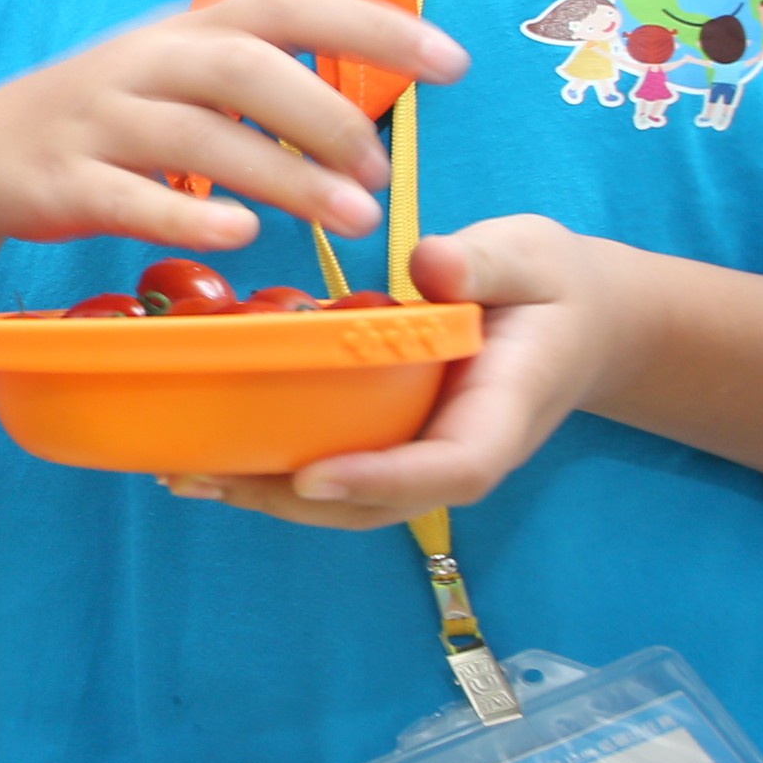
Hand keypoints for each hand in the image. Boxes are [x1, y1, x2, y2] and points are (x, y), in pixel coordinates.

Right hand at [0, 0, 466, 265]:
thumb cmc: (93, 111)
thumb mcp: (170, 51)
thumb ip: (252, 13)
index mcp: (179, 32)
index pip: (282, 6)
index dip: (369, 26)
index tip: (452, 61)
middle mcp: (141, 64)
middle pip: (242, 66)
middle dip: (325, 111)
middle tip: (386, 168)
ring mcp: (97, 123)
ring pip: (196, 136)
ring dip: (284, 175)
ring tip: (357, 218)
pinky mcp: (60, 183)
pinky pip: (126, 195)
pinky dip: (186, 212)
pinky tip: (246, 236)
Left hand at [170, 215, 616, 529]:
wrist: (574, 321)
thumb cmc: (547, 286)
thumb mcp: (529, 257)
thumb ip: (484, 262)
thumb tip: (431, 266)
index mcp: (503, 412)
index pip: (453, 467)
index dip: (381, 479)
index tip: (313, 476)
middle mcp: (461, 451)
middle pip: (383, 504)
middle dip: (296, 502)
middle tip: (210, 477)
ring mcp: (427, 458)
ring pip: (351, 503)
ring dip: (270, 499)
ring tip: (187, 476)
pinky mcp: (396, 446)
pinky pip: (338, 473)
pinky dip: (276, 476)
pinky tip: (211, 459)